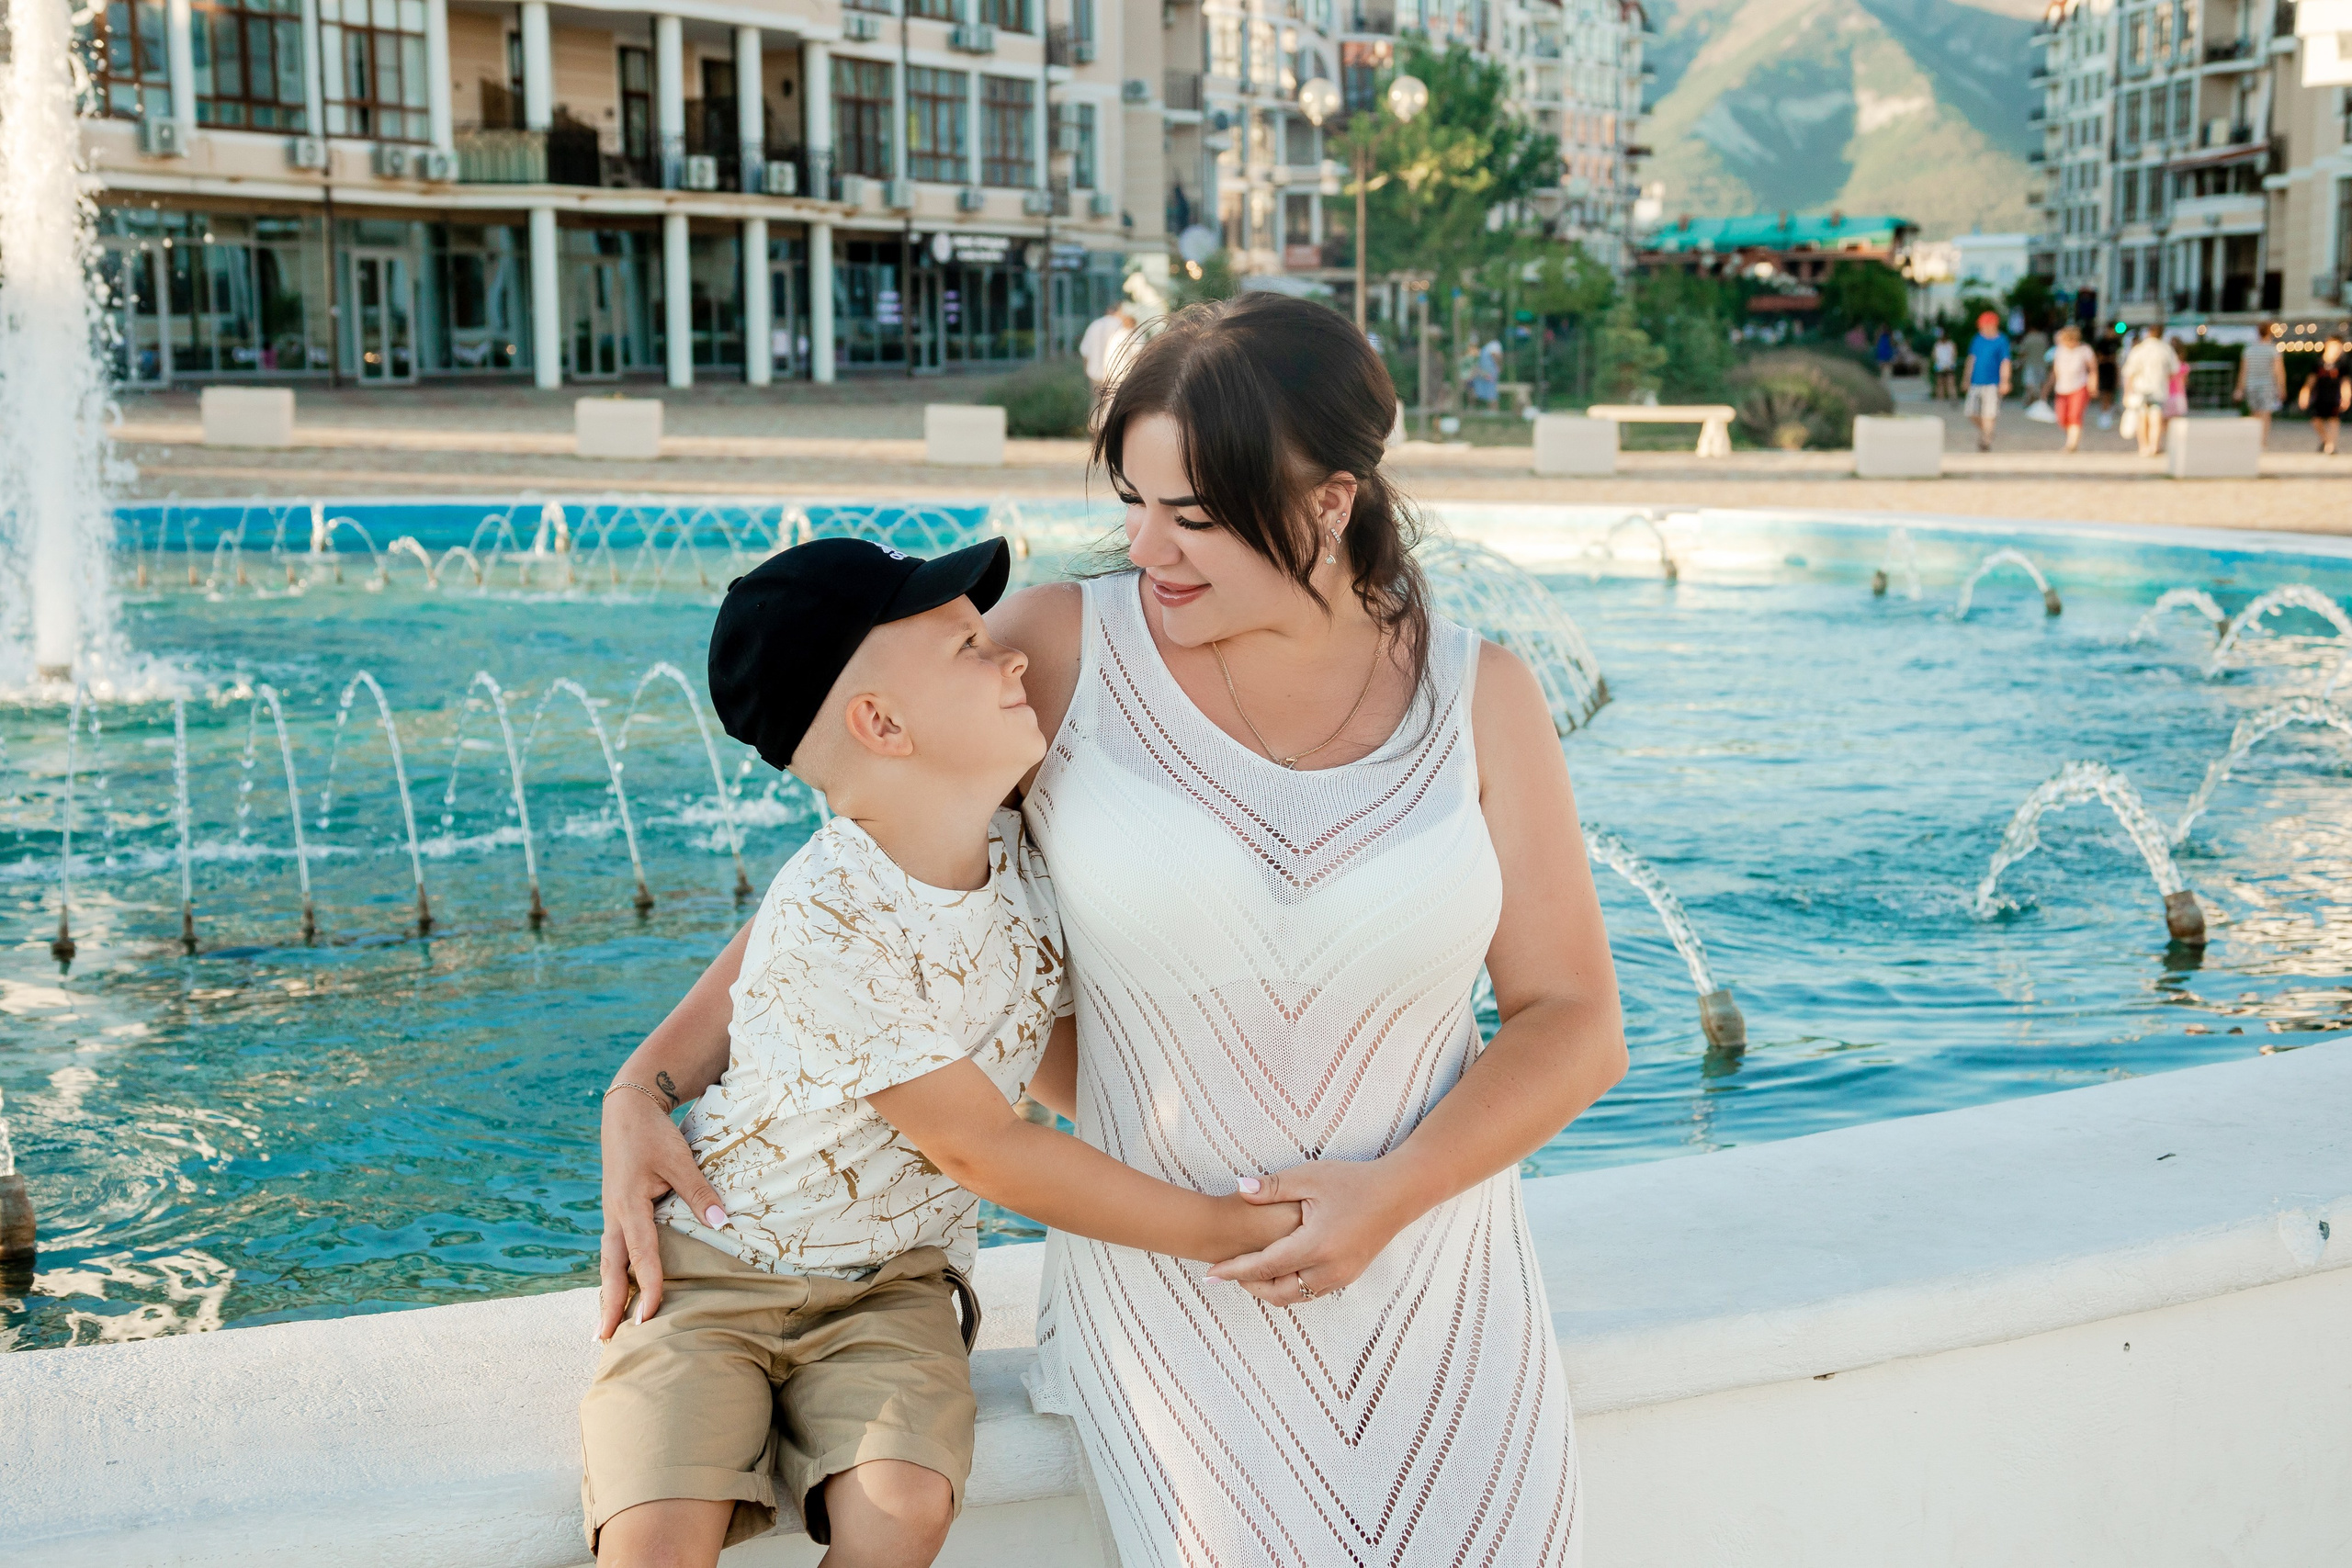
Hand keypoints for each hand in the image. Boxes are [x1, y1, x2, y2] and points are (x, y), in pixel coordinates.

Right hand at [597, 1087, 727, 1339]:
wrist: (626, 1112)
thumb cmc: (654, 1135)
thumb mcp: (679, 1159)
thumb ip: (699, 1192)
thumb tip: (723, 1222)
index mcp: (628, 1206)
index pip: (642, 1255)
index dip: (648, 1287)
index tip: (650, 1318)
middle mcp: (614, 1216)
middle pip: (611, 1269)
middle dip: (608, 1305)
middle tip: (604, 1340)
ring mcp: (612, 1215)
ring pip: (608, 1262)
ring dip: (607, 1293)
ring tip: (604, 1327)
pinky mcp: (615, 1212)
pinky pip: (613, 1251)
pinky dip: (613, 1274)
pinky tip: (616, 1292)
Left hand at [1208, 1159, 1421, 1308]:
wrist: (1398, 1194)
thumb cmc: (1353, 1181)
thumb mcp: (1310, 1177)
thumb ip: (1272, 1187)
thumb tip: (1238, 1190)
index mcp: (1315, 1244)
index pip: (1263, 1265)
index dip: (1233, 1270)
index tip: (1209, 1273)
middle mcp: (1328, 1268)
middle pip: (1276, 1291)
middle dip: (1248, 1285)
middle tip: (1226, 1272)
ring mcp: (1340, 1276)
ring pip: (1294, 1297)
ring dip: (1268, 1288)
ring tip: (1247, 1273)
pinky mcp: (1348, 1276)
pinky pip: (1311, 1292)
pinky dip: (1289, 1287)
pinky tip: (1277, 1271)